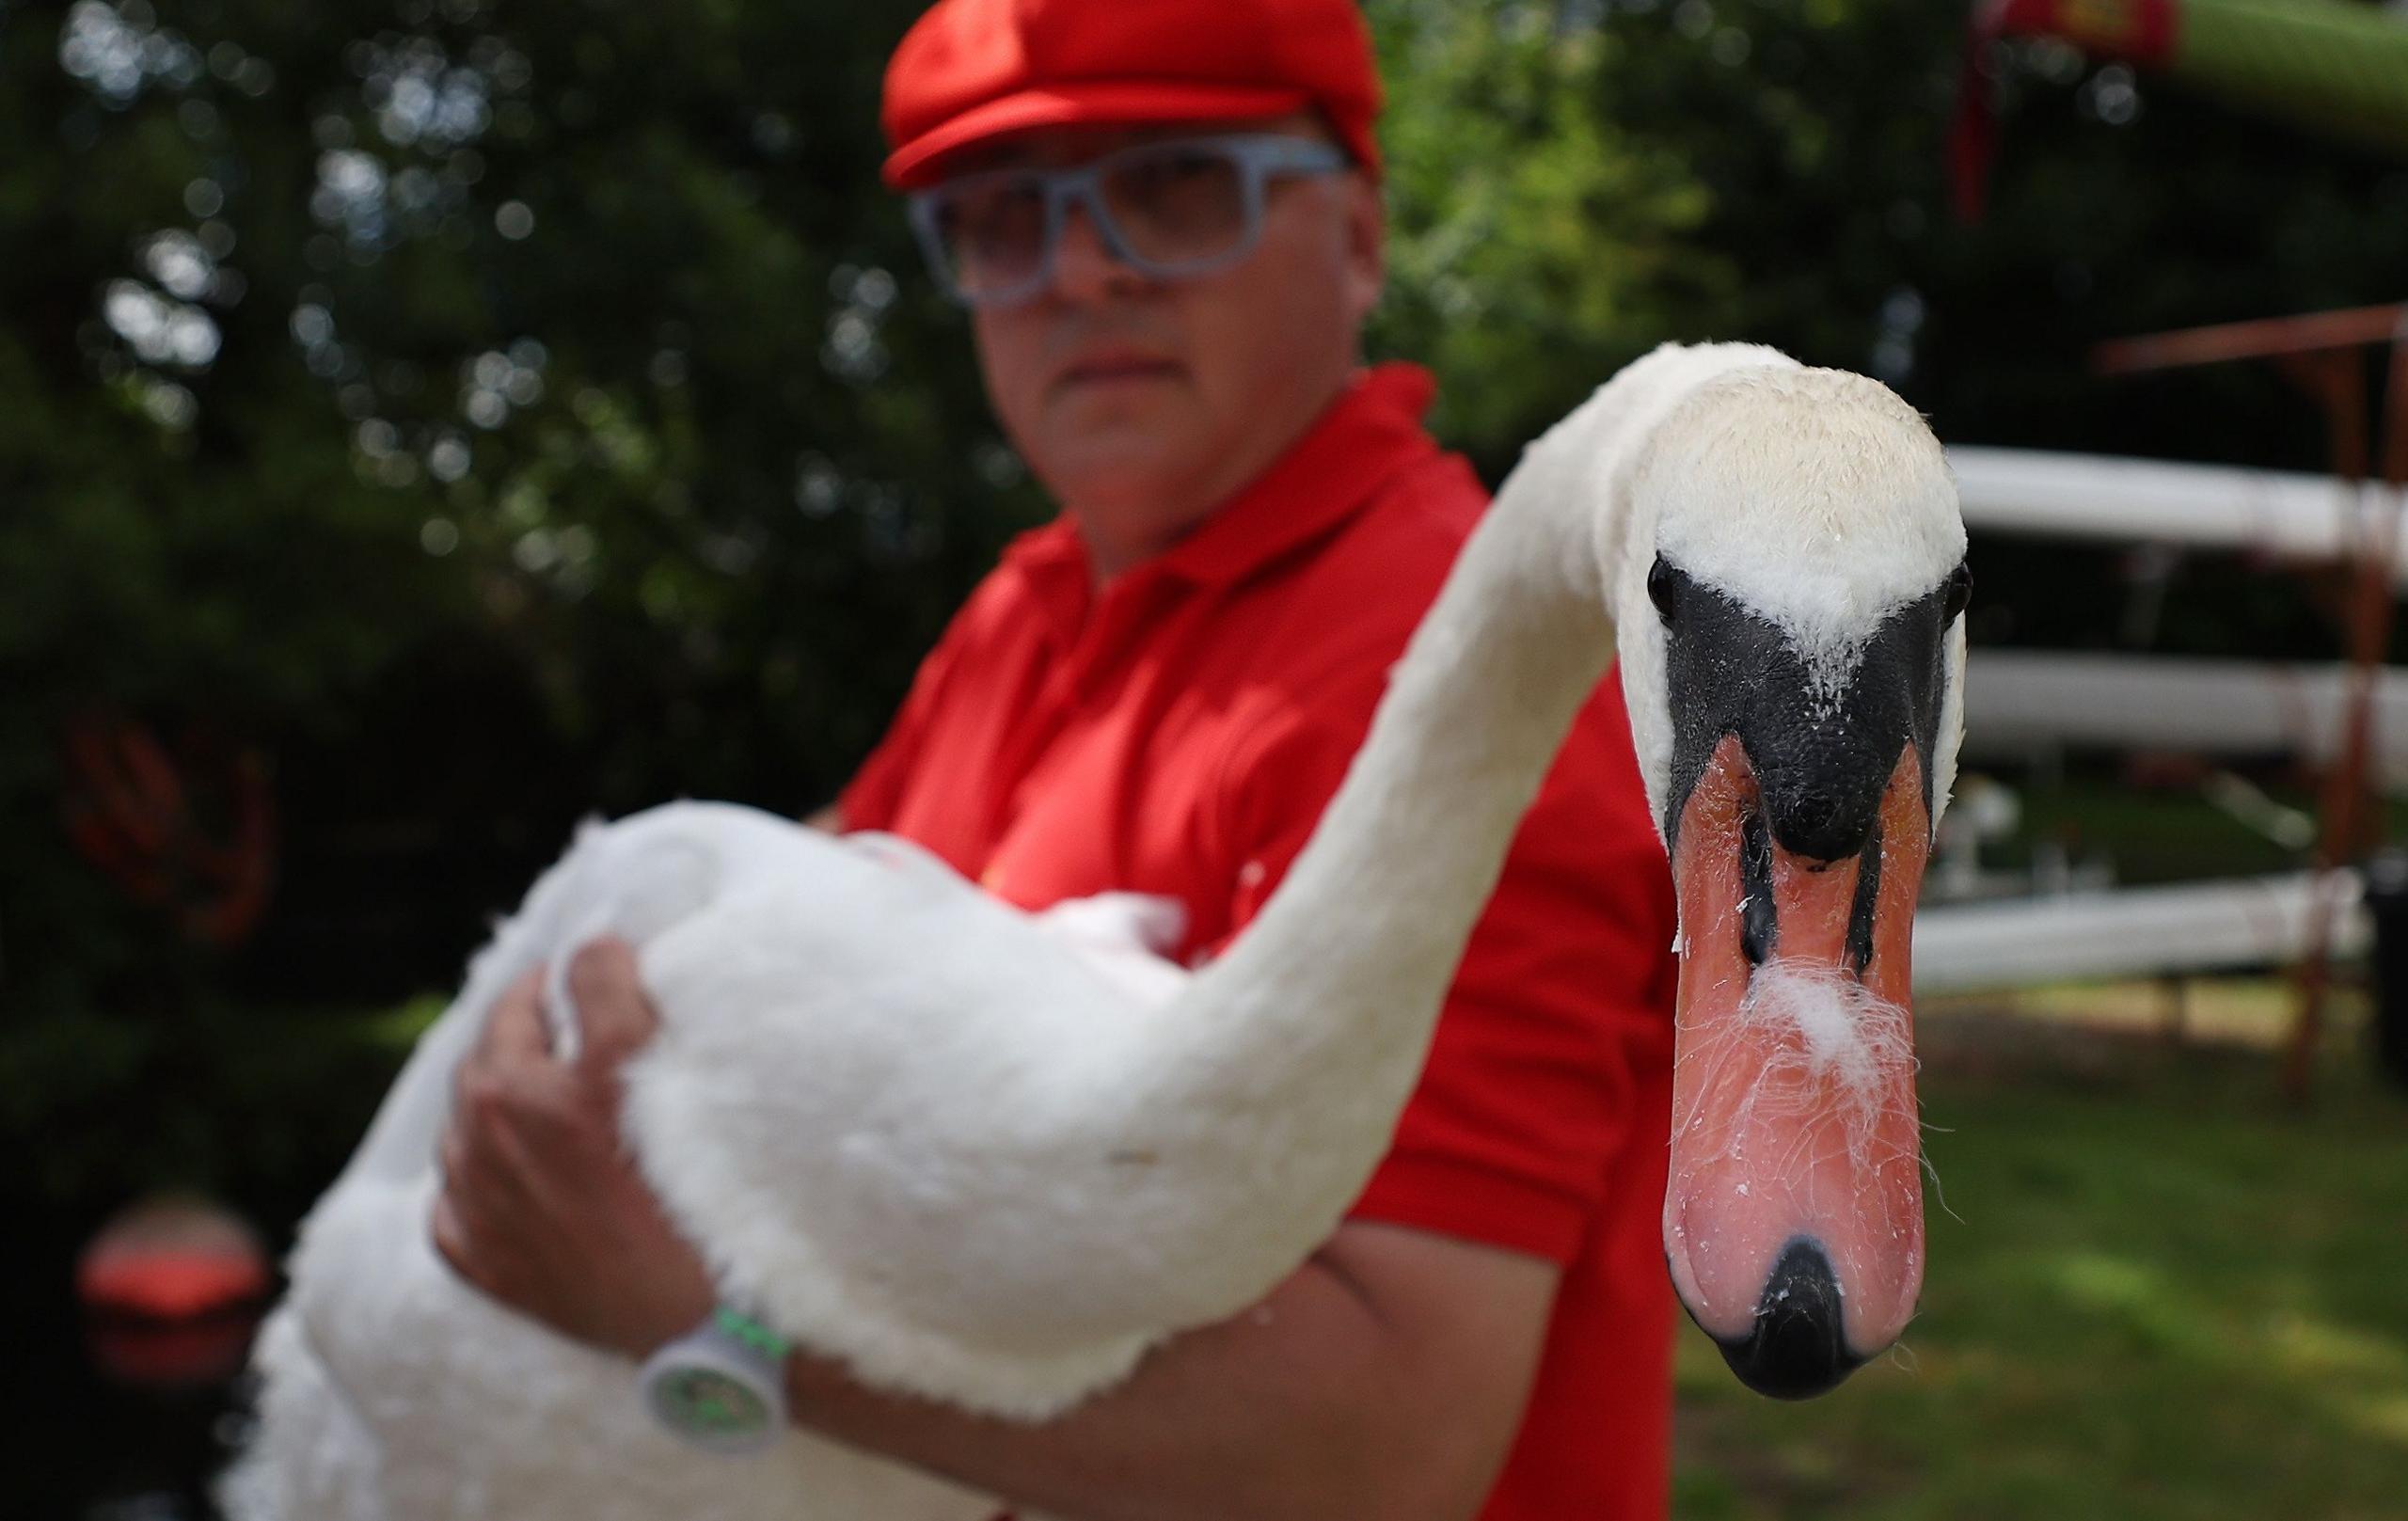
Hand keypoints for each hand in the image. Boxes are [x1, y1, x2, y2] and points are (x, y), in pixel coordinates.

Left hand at [431, 937, 715, 1359]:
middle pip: (486, 1060)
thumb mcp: (648, 1063)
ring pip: (465, 1129)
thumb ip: (609, 990)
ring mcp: (475, 1209)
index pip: (522, 1002)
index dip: (559, 982)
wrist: (697, 1314)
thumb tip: (589, 950)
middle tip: (573, 1033)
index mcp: (511, 1092)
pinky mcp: (484, 1263)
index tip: (589, 979)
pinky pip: (453, 1204)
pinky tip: (514, 1176)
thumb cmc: (682, 1184)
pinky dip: (476, 1179)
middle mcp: (477, 1147)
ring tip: (550, 1101)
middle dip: (523, 1038)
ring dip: (499, 1104)